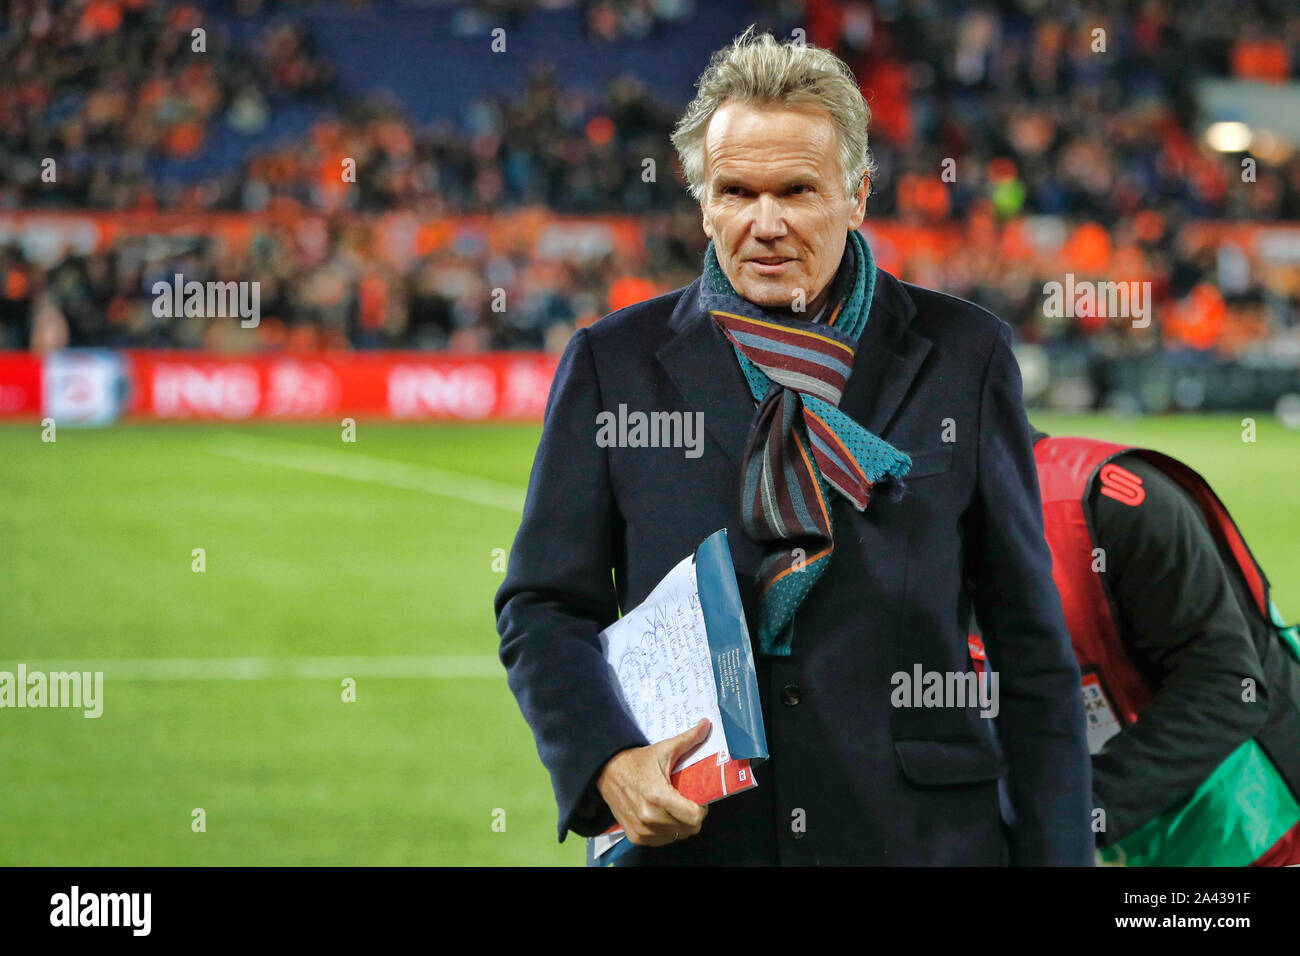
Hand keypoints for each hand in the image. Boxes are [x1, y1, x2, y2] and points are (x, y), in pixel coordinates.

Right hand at [596, 718, 710, 846]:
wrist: (606, 771)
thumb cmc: (636, 761)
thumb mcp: (663, 749)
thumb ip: (688, 739)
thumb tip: (707, 724)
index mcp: (659, 795)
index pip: (694, 816)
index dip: (701, 809)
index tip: (698, 800)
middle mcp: (650, 816)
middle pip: (688, 829)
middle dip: (692, 817)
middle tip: (687, 803)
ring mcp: (641, 829)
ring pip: (676, 836)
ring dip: (679, 825)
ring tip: (674, 809)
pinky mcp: (635, 835)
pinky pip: (661, 841)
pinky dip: (666, 832)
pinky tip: (662, 817)